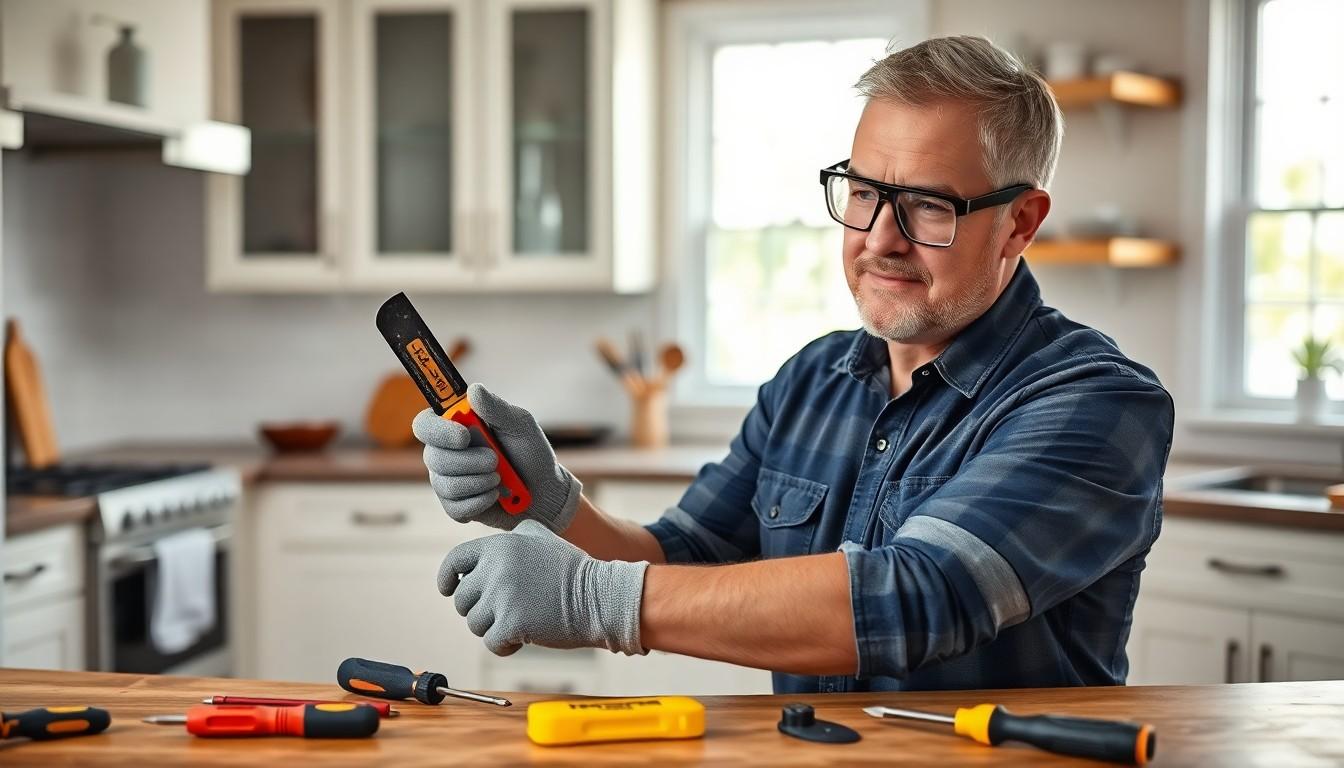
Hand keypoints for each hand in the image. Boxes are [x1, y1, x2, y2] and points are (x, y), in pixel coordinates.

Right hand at [413, 383, 580, 531]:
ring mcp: (447, 480)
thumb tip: (473, 390)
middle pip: (433, 457)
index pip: (425, 424)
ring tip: (500, 478)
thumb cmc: (530, 453)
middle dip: (469, 462)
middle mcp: (445, 452)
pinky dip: (480, 501)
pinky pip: (453, 507)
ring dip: (479, 482)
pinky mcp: (455, 505)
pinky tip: (494, 496)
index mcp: (456, 427)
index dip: (438, 431)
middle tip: (495, 460)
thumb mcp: (520, 426)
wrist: (544, 492)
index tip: (465, 437)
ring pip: (444, 484)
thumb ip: (496, 409)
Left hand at [438, 520, 648, 655]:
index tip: (449, 589)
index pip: (455, 561)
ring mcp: (501, 597)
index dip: (447, 579)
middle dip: (480, 609)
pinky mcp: (510, 624)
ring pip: (474, 623)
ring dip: (494, 628)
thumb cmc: (572, 571)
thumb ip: (512, 537)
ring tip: (521, 620)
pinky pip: (491, 643)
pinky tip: (523, 638)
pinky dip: (505, 646)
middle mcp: (495, 568)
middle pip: (462, 599)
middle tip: (507, 610)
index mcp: (498, 546)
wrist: (599, 597)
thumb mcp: (541, 537)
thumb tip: (489, 547)